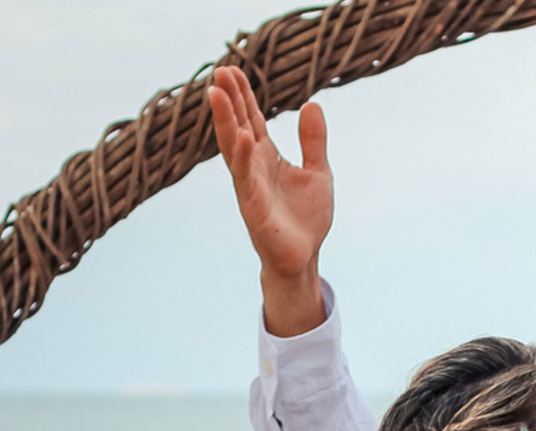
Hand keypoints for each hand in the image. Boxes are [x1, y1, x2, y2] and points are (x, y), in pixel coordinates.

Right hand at [206, 65, 332, 335]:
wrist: (304, 257)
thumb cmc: (306, 218)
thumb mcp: (318, 172)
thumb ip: (313, 141)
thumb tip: (312, 104)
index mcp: (266, 157)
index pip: (251, 120)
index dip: (243, 96)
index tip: (233, 69)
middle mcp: (252, 167)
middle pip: (236, 126)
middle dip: (228, 100)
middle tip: (219, 71)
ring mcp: (249, 186)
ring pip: (233, 148)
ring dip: (224, 121)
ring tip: (217, 93)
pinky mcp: (253, 207)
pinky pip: (245, 177)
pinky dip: (243, 156)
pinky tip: (241, 135)